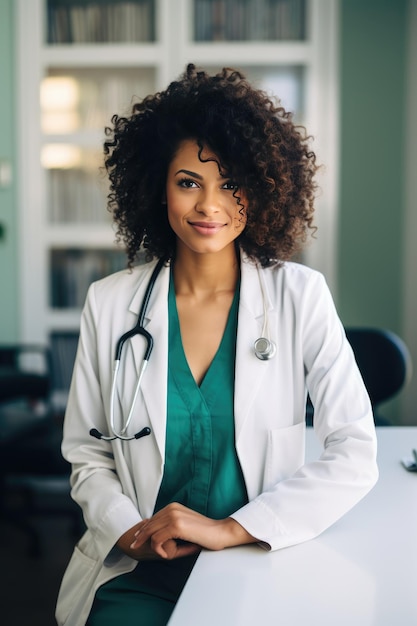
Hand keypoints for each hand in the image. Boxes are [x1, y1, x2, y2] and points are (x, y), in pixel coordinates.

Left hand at [130, 502, 255, 559]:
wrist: (220, 532)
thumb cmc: (205, 533)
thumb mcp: (185, 526)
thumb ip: (172, 527)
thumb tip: (157, 534)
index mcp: (174, 507)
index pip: (153, 518)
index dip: (143, 528)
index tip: (137, 537)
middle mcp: (172, 508)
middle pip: (149, 524)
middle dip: (140, 535)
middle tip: (133, 545)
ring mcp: (174, 516)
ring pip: (151, 531)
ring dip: (150, 544)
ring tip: (154, 553)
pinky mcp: (176, 526)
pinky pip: (158, 539)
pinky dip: (158, 548)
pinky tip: (165, 554)